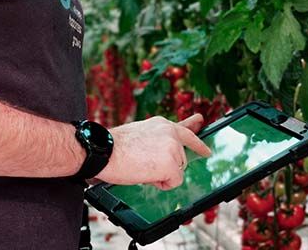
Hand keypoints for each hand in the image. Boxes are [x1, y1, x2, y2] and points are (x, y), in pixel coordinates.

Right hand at [94, 113, 210, 189]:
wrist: (104, 150)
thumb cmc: (115, 146)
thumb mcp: (141, 134)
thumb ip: (157, 138)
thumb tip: (165, 150)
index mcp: (162, 124)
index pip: (185, 129)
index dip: (196, 137)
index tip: (203, 127)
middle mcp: (171, 132)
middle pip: (181, 158)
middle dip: (168, 166)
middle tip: (148, 166)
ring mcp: (173, 148)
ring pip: (177, 171)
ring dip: (162, 174)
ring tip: (141, 166)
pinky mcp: (171, 164)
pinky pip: (174, 182)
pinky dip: (161, 184)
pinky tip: (145, 174)